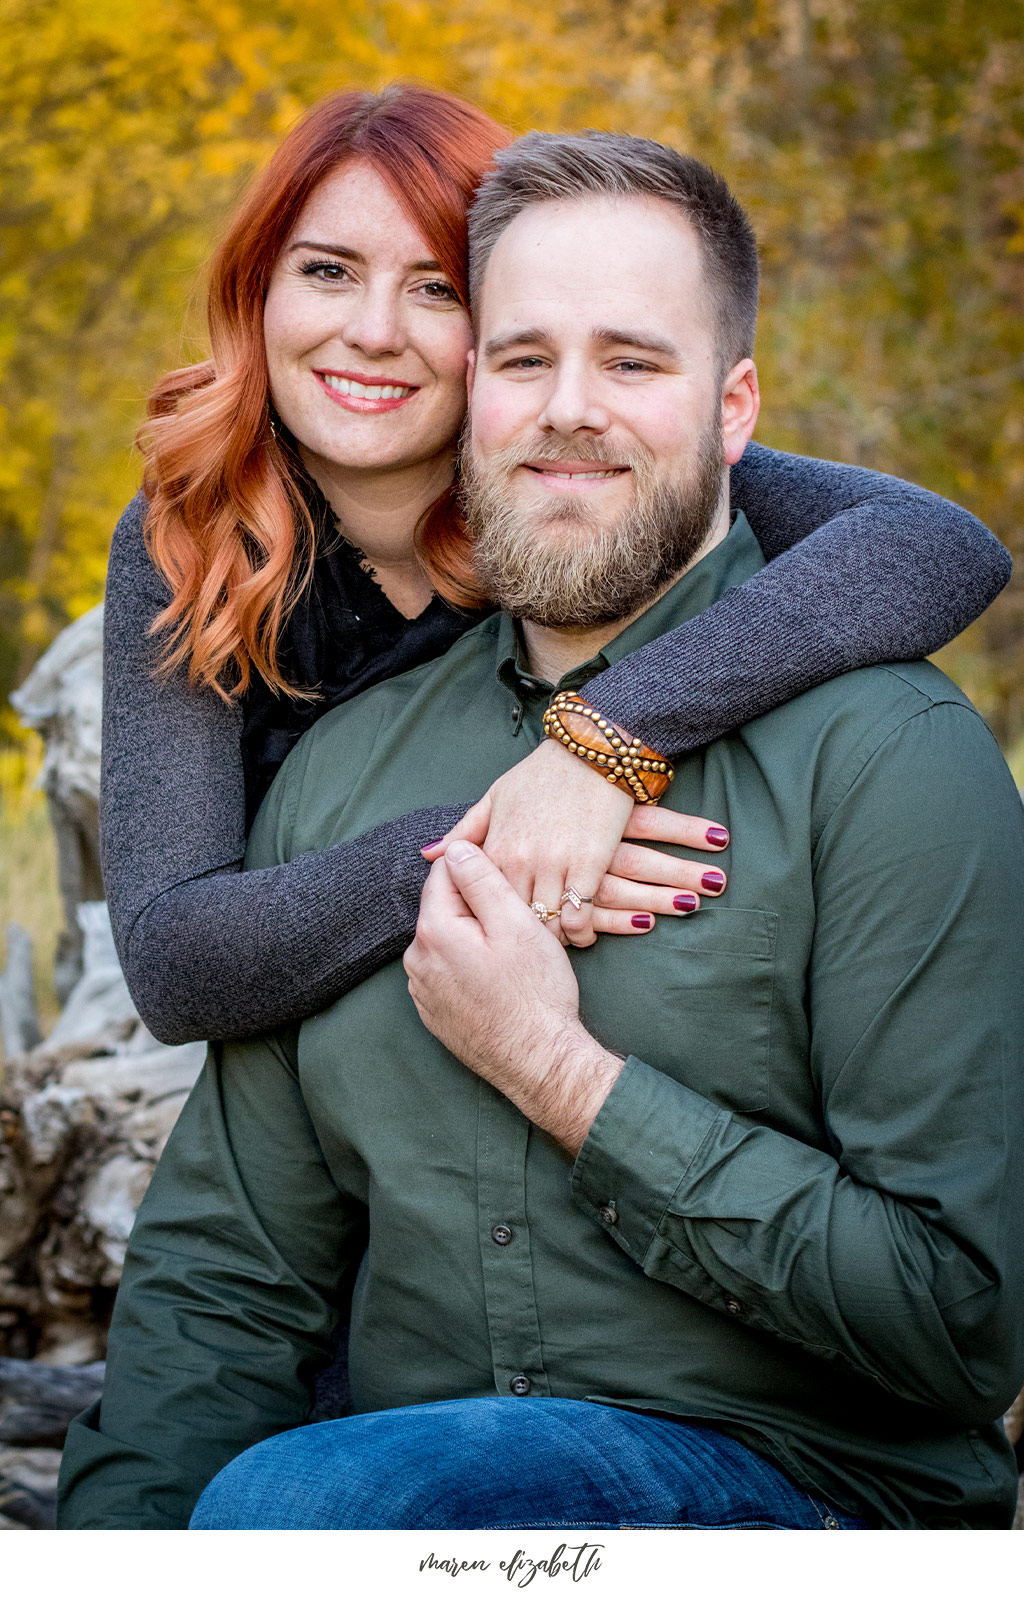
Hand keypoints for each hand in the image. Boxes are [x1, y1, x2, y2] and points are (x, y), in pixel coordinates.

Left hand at [404, 840, 622, 1153]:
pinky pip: (448, 971)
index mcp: (434, 931)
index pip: (445, 873)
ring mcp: (422, 990)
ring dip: (472, 934)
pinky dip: (468, 964)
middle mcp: (417, 960)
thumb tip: (456, 847)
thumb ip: (482, 880)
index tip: (505, 865)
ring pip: (446, 939)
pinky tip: (500, 976)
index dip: (477, 861)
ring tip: (512, 947)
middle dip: (476, 902)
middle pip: (444, 907)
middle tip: (518, 911)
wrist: (538, 1063)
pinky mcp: (434, 1012)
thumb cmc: (534, 994)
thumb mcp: (516, 924)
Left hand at [422, 736, 728, 946]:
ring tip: (548, 948)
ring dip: (547, 940)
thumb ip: (464, 831)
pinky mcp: (589, 867)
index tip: (487, 932)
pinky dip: (578, 932)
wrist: (595, 752)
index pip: (471, 898)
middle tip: (517, 952)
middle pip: (506, 918)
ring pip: (543, 922)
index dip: (478, 919)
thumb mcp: (495, 797)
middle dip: (510, 939)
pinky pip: (580, 916)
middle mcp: (518, 860)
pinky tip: (579, 935)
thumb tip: (429, 854)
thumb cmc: (543, 775)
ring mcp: (554, 864)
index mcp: (493, 846)